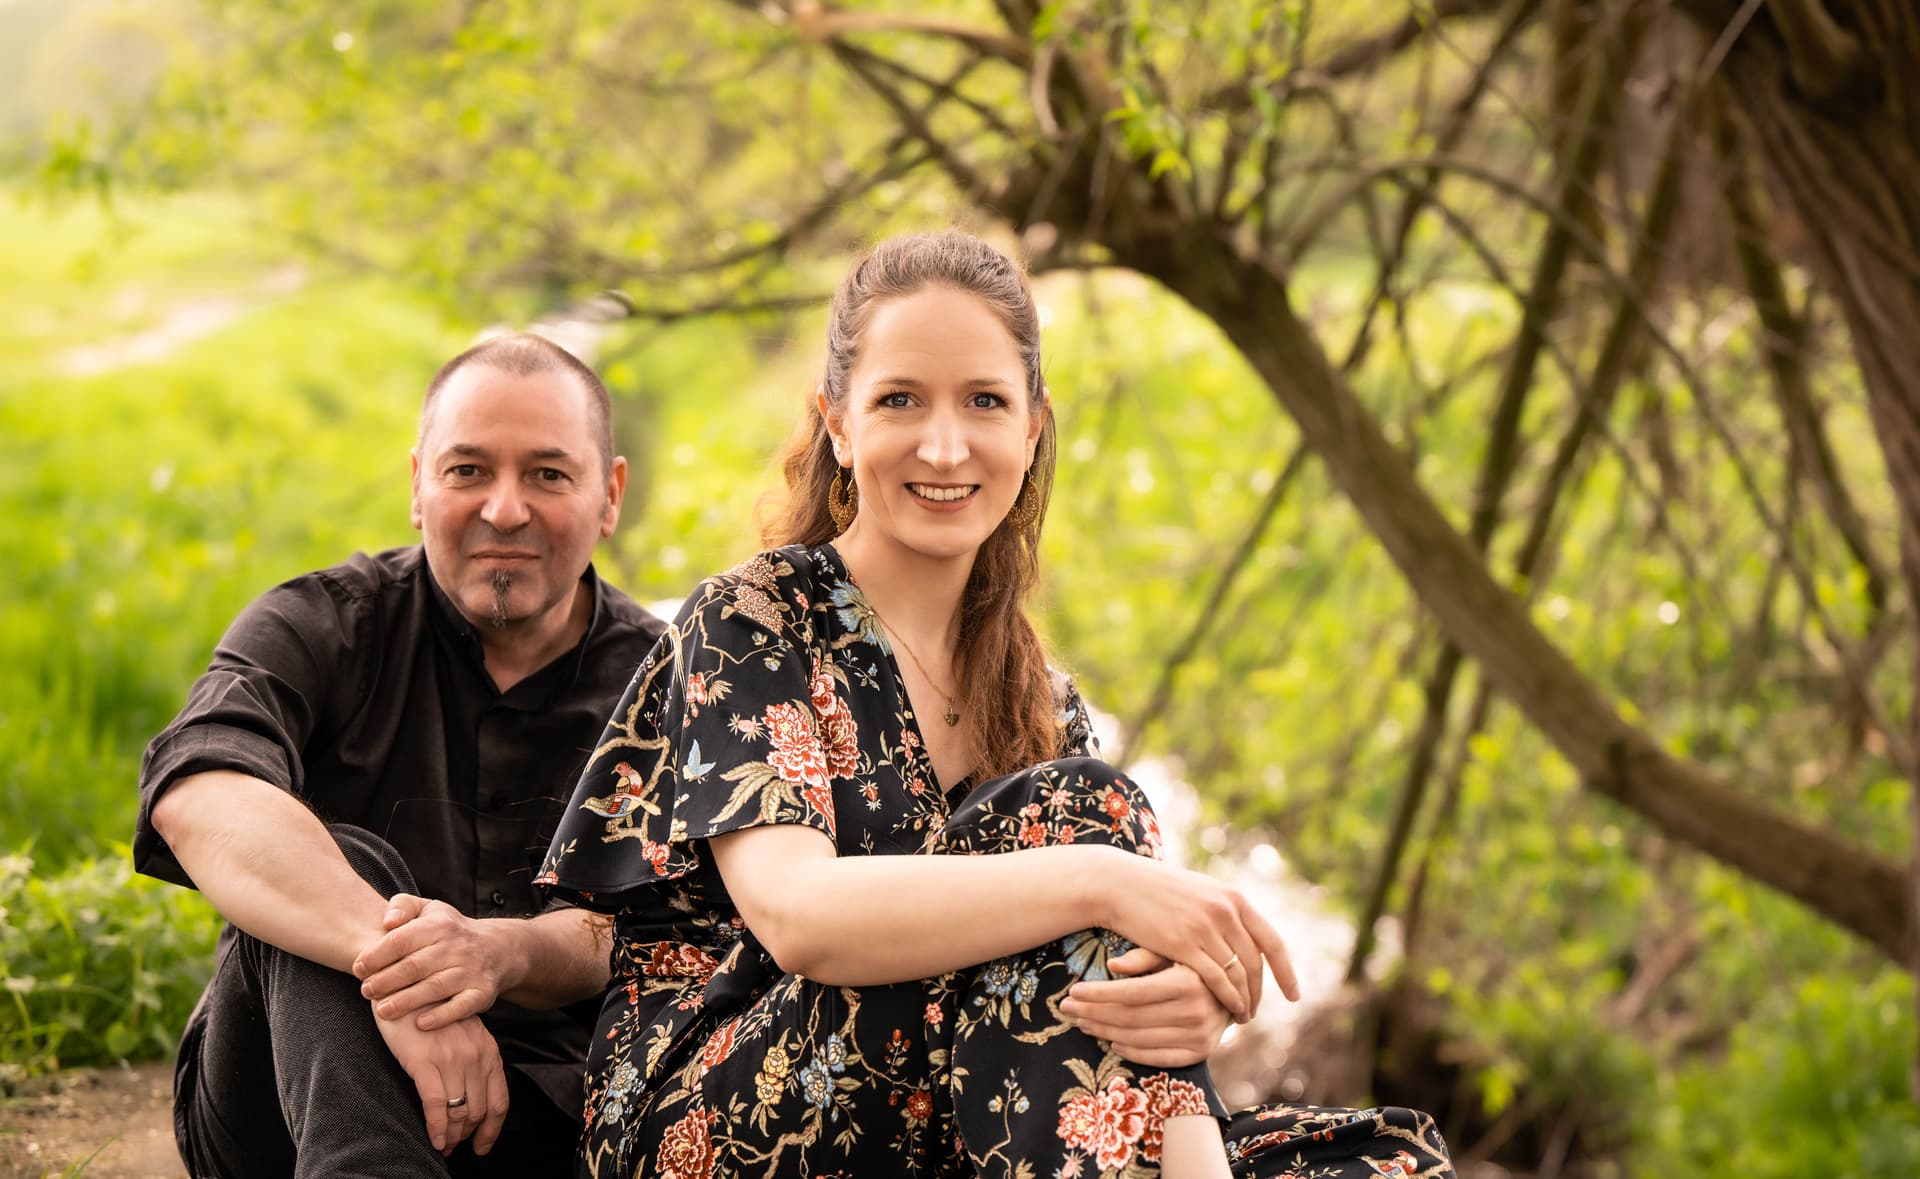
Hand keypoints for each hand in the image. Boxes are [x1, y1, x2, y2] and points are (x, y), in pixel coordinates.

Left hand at [354, 894, 519, 1029]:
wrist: (497, 949)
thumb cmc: (449, 931)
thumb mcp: (429, 909)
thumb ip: (402, 906)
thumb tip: (387, 921)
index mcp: (440, 925)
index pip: (402, 939)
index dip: (376, 955)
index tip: (358, 969)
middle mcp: (457, 947)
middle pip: (415, 966)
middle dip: (386, 981)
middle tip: (366, 991)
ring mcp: (471, 971)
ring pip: (435, 988)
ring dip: (406, 1001)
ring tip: (382, 1011)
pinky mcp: (483, 992)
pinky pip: (462, 1006)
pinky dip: (442, 1017)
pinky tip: (420, 1024)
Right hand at [372, 1004, 509, 1155]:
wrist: (403, 986)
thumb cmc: (430, 1014)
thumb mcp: (463, 1034)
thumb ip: (473, 1060)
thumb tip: (473, 1098)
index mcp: (488, 1050)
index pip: (499, 1100)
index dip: (493, 1129)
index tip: (483, 1146)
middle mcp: (475, 1055)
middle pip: (479, 1110)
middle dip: (468, 1135)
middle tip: (455, 1147)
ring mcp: (452, 1059)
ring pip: (459, 1112)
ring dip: (452, 1136)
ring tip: (443, 1146)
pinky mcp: (425, 1061)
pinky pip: (436, 1105)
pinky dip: (437, 1128)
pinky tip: (435, 1140)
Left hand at [1059, 948, 1231, 1066]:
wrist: (1237, 989)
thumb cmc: (1195, 961)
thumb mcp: (1175, 949)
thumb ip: (1145, 956)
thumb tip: (1112, 965)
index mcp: (1188, 981)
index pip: (1132, 993)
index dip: (1099, 994)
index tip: (1073, 991)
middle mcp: (1196, 1010)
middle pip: (1131, 1017)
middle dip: (1093, 1013)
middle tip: (1066, 1008)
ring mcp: (1200, 1035)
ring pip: (1139, 1038)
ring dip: (1105, 1032)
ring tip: (1083, 1022)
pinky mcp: (1201, 1053)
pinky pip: (1158, 1057)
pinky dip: (1131, 1052)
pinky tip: (1111, 1042)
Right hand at [1098, 853, 1299, 1020]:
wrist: (1117, 884)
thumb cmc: (1155, 890)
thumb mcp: (1199, 892)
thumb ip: (1223, 909)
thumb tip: (1244, 930)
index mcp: (1233, 897)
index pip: (1272, 941)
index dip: (1286, 971)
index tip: (1294, 994)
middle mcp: (1226, 910)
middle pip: (1256, 962)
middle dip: (1260, 992)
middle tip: (1255, 1012)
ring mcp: (1206, 926)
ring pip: (1238, 974)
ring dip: (1244, 1000)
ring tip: (1241, 1017)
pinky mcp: (1183, 943)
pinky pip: (1216, 979)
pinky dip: (1227, 998)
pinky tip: (1226, 1010)